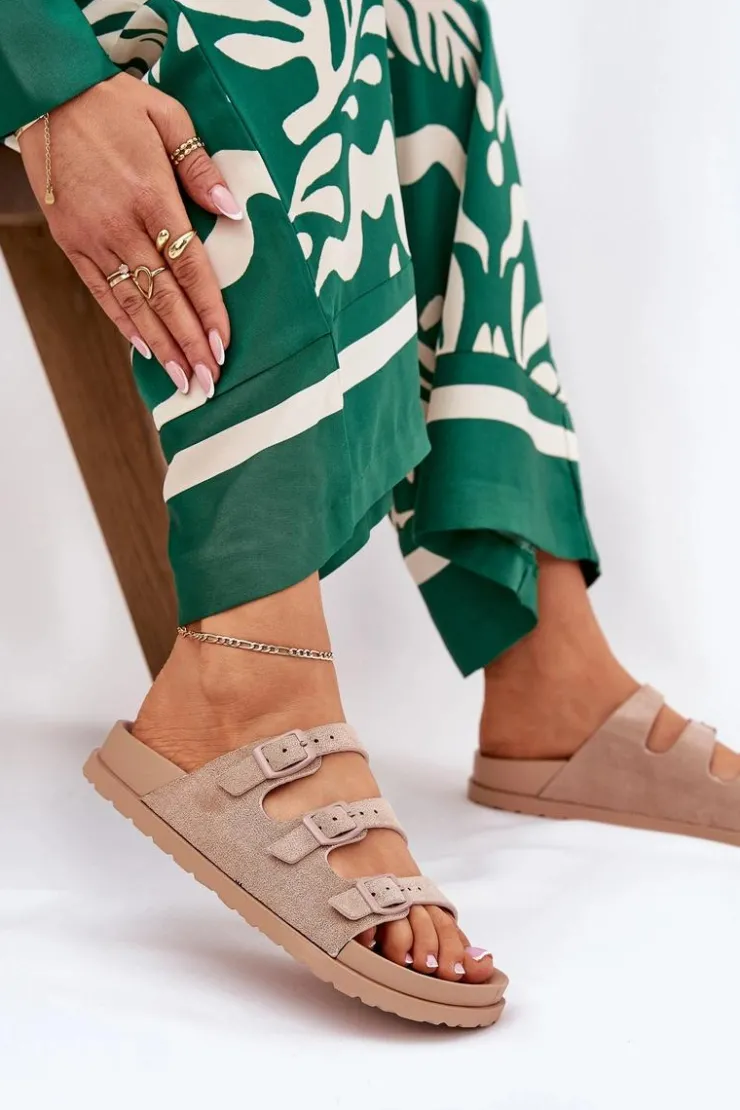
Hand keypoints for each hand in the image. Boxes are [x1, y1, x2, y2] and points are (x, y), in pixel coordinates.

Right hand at [19, 73, 241, 395]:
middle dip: (188, 344)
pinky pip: (100, 292)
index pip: (189, 267)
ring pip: (133, 303)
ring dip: (161, 346)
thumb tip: (233, 210)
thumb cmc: (113, 103)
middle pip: (163, 297)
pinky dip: (124, 323)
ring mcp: (92, 238)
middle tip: (208, 382)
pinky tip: (145, 349)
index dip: (207, 311)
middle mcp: (120, 225)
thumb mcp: (168, 117)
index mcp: (150, 196)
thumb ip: (201, 167)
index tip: (222, 346)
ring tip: (182, 381)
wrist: (47, 94)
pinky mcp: (70, 242)